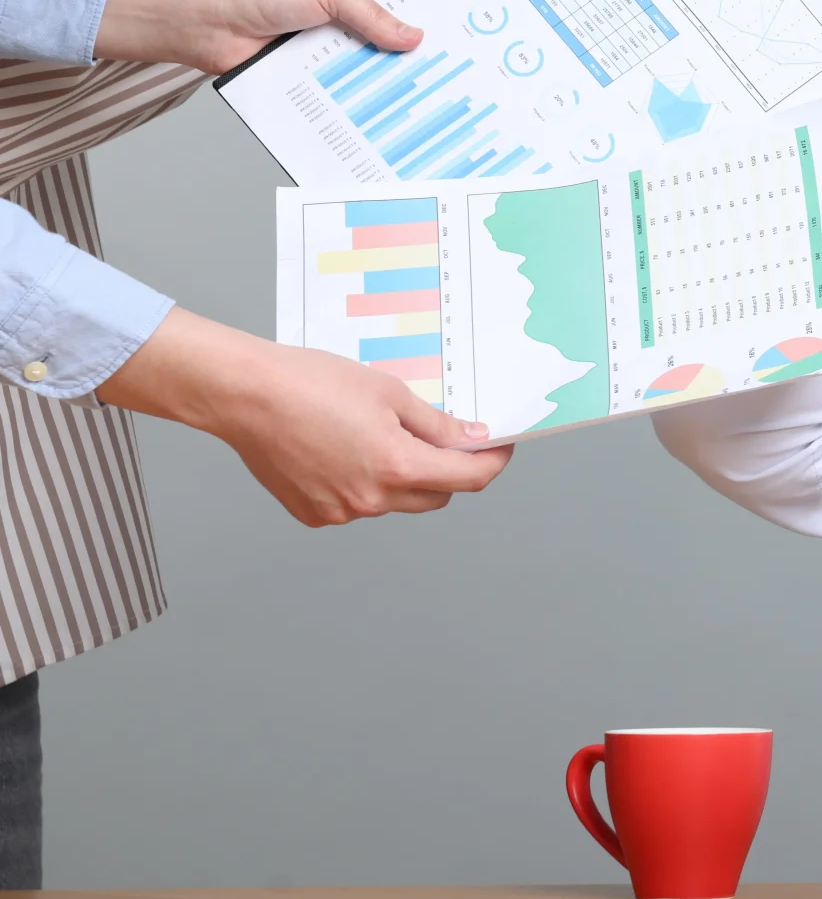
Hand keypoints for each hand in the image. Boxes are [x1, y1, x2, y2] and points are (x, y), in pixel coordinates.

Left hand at [94, 0, 420, 74]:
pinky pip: (357, 73)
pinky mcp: (324, 61)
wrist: (205, 24)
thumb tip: (413, 37)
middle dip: (425, 29)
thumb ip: (372, 13)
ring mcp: (338, 30)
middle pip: (401, 13)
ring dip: (398, 61)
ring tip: (438, 76)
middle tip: (463, 45)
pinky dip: (371, 83)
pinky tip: (396, 94)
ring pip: (381, 48)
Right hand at [98, 309, 510, 525]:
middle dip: (447, 471)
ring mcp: (340, 511)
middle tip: (442, 437)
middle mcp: (371, 500)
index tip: (498, 448)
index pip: (467, 479)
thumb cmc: (313, 384)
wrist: (246, 395)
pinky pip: (357, 504)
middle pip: (434, 497)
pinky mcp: (313, 514)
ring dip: (402, 478)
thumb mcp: (390, 394)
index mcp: (397, 467)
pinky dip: (364, 484)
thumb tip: (471, 439)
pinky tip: (344, 450)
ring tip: (376, 435)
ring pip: (394, 502)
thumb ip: (437, 425)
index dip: (491, 463)